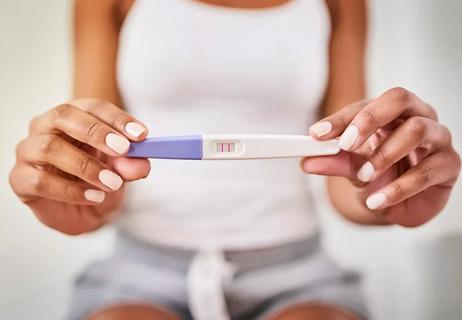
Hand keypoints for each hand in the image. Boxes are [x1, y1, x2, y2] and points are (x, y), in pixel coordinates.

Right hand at [9, 99, 149, 234]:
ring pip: (49, 148)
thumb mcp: (122, 172)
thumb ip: (130, 165)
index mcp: (74, 116)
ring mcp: (29, 151)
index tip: (140, 135)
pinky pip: (40, 181)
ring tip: (113, 183)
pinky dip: (71, 190)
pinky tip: (95, 197)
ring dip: (86, 166)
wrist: (84, 211)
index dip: (117, 119)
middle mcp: (46, 127)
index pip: (92, 107)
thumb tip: (140, 163)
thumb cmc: (100, 179)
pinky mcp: (20, 179)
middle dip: (96, 132)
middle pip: (63, 116)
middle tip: (123, 149)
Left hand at [302, 87, 460, 226]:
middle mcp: (416, 117)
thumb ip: (333, 161)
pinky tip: (377, 201)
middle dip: (370, 119)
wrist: (399, 204)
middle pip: (399, 99)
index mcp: (390, 112)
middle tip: (346, 144)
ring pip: (416, 130)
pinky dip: (397, 188)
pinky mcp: (449, 165)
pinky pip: (426, 171)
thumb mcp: (352, 167)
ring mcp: (437, 138)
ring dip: (384, 155)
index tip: (316, 134)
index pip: (365, 104)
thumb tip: (306, 162)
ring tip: (364, 176)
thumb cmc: (379, 176)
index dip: (341, 118)